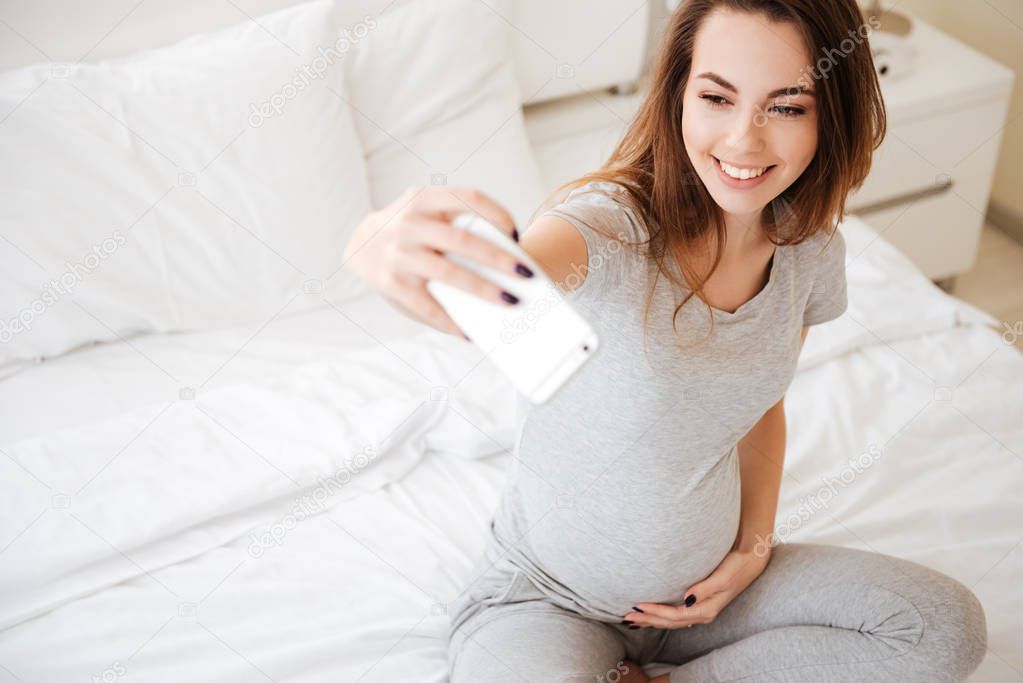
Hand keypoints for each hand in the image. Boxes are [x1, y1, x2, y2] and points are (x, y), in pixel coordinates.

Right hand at [341, 185, 529, 336]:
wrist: (361, 245)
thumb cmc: (412, 230)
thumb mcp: (427, 212)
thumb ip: (456, 223)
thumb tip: (507, 262)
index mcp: (423, 199)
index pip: (469, 198)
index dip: (497, 213)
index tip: (516, 233)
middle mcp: (409, 223)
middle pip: (462, 240)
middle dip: (498, 258)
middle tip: (526, 275)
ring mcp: (399, 254)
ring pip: (448, 273)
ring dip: (483, 290)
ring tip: (510, 302)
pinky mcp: (391, 283)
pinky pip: (426, 307)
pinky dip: (450, 321)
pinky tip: (469, 332)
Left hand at [622, 548, 771, 628]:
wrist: (750, 560)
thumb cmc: (736, 566)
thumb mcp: (722, 577)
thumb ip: (704, 589)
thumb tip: (686, 599)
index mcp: (707, 610)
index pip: (674, 615)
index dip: (655, 612)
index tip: (638, 605)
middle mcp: (703, 614)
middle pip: (670, 622)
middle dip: (648, 620)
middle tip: (627, 618)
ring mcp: (701, 610)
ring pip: (672, 621)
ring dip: (652, 620)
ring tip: (634, 620)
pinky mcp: (700, 604)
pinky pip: (676, 616)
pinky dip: (661, 616)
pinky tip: (653, 615)